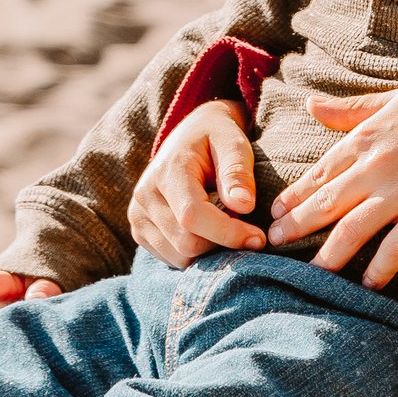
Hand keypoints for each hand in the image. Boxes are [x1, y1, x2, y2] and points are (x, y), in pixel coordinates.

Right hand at [130, 103, 264, 264]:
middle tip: (245, 225)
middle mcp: (145, 196)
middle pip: (187, 243)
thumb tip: (243, 206)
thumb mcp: (233, 143)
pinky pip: (173, 259)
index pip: (192, 216)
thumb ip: (237, 172)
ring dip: (210, 250)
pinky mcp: (140, 232)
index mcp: (167, 171)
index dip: (228, 233)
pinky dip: (196, 254)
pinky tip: (207, 230)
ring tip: (224, 223)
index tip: (259, 238)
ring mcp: (138, 216)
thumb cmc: (216, 137)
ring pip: (180, 257)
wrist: (189, 137)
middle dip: (222, 242)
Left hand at [267, 83, 397, 289]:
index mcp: (365, 140)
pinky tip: (365, 286)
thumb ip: (349, 109)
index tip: (273, 211)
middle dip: (296, 225)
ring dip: (327, 254)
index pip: (320, 172)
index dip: (294, 194)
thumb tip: (310, 105)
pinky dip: (379, 269)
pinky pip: (396, 247)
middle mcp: (375, 169)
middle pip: (326, 203)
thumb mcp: (391, 99)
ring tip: (308, 274)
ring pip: (352, 229)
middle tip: (272, 244)